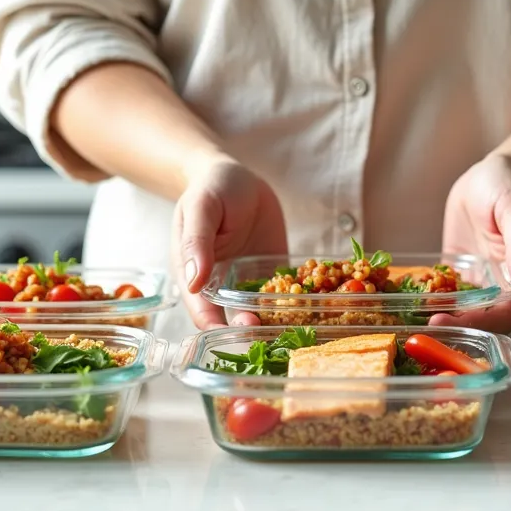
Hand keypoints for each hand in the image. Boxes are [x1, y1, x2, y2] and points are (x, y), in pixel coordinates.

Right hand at [173, 159, 287, 328]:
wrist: (239, 177)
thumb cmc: (212, 189)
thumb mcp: (202, 208)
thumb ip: (196, 242)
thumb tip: (193, 280)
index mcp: (196, 276)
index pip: (203, 312)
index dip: (219, 327)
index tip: (241, 332)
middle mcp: (222, 286)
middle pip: (234, 319)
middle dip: (252, 330)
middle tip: (271, 333)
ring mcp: (249, 282)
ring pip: (262, 311)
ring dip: (277, 322)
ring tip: (297, 329)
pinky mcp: (274, 274)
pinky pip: (286, 292)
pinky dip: (300, 301)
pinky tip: (317, 305)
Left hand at [428, 154, 510, 333]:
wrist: (491, 174)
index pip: (508, 312)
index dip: (481, 322)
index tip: (450, 320)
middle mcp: (506, 285)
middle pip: (487, 320)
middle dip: (459, 326)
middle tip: (427, 324)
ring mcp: (483, 282)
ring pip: (467, 313)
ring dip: (446, 319)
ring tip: (415, 321)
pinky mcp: (463, 274)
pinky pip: (450, 295)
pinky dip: (434, 302)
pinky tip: (412, 303)